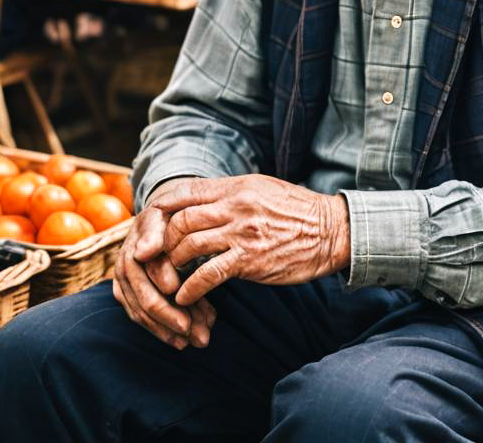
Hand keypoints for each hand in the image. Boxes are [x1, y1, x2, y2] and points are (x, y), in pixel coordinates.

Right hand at [112, 177, 215, 349]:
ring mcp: (125, 286)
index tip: (197, 318)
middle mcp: (124, 270)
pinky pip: (144, 319)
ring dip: (172, 330)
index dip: (167, 298)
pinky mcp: (130, 297)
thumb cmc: (168, 217)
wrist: (160, 216)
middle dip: (175, 320)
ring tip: (200, 339)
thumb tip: (143, 253)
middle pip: (147, 303)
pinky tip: (183, 340)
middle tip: (202, 335)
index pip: (149, 280)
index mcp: (133, 250)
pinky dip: (164, 330)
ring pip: (145, 315)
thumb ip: (156, 234)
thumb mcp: (165, 217)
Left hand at [154, 174, 350, 306]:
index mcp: (238, 186)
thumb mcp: (264, 189)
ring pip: (188, 244)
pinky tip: (185, 296)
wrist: (332, 231)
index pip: (186, 191)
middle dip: (162, 240)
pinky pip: (207, 274)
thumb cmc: (298, 212)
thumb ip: (233, 193)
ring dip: (172, 264)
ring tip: (170, 276)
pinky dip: (189, 288)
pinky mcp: (249, 260)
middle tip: (157, 257)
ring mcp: (242, 232)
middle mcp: (236, 205)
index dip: (161, 209)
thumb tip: (202, 200)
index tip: (151, 225)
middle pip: (180, 219)